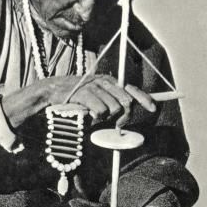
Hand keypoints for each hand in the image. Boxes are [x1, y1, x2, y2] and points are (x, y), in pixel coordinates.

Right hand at [1, 75, 155, 128]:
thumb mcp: (96, 98)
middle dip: (124, 117)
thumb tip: (125, 114)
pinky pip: (100, 111)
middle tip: (117, 125)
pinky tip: (88, 114)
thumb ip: (111, 104)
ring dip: (106, 117)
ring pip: (114, 108)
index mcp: (109, 82)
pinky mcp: (85, 93)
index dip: (145, 98)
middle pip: (126, 101)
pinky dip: (96, 117)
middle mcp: (104, 81)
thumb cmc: (76, 99)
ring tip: (95, 114)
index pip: (131, 89)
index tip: (153, 108)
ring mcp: (95, 86)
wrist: (52, 91)